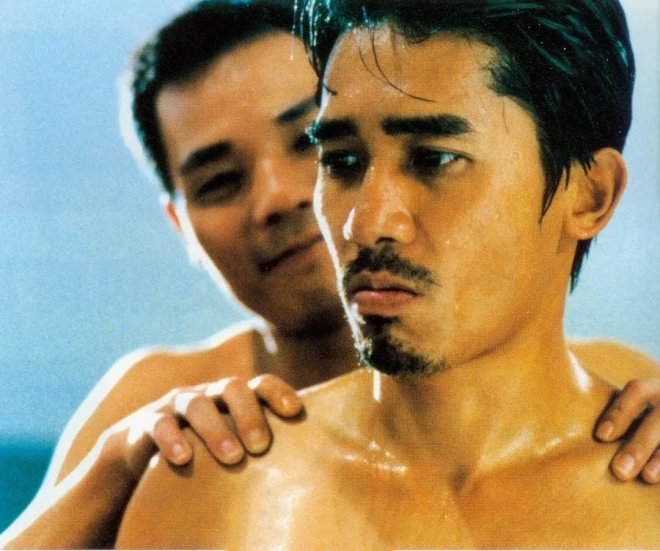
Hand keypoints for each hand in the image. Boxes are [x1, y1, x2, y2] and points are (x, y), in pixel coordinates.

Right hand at [103, 373, 302, 475]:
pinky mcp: (147, 423)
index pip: (261, 384)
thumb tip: (307, 466)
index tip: (294, 412)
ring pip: (197, 405)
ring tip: (232, 457)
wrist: (141, 452)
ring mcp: (177, 405)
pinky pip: (158, 425)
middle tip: (261, 446)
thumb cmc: (202, 451)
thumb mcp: (230, 443)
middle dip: (249, 414)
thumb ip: (258, 444)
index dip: (279, 392)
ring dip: (216, 430)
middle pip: (232, 388)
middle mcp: (208, 395)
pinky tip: (183, 459)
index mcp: (232, 398)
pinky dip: (171, 439)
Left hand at [595, 378, 659, 482]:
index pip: (637, 391)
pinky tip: (659, 485)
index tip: (601, 436)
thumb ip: (616, 419)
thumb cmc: (642, 420)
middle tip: (618, 471)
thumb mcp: (636, 412)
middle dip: (639, 444)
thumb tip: (570, 437)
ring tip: (646, 478)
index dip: (619, 412)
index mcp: (655, 389)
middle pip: (658, 418)